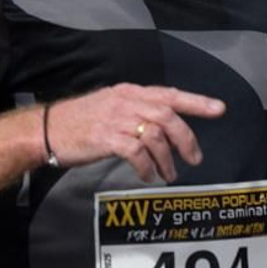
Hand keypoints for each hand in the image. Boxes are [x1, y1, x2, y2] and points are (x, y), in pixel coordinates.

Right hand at [44, 84, 225, 183]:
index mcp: (129, 92)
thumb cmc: (80, 121)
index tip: (219, 109)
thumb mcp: (110, 106)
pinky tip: (147, 175)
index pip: (169, 94)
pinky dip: (146, 166)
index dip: (197, 101)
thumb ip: (137, 110)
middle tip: (195, 158)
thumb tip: (164, 125)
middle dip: (186, 138)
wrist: (47, 130)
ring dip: (167, 159)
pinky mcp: (106, 138)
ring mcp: (115, 119)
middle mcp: (125, 102)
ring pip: (155, 135)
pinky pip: (136, 152)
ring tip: (169, 174)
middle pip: (167, 115)